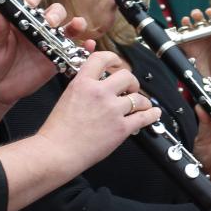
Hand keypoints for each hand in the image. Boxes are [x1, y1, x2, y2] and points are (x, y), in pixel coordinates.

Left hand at [0, 0, 91, 141]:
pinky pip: (72, 52)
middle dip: (55, 14)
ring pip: (67, 29)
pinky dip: (83, 47)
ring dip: (75, 24)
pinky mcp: (55, 60)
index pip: (31, 1)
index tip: (31, 2)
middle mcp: (37, 28)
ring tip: (77, 25)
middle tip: (50, 22)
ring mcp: (48, 43)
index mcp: (20, 19)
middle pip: (54, 12)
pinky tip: (88, 45)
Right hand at [35, 51, 157, 167]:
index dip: (113, 58)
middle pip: (126, 76)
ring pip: (138, 98)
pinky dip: (152, 114)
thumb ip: (83, 87)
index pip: (102, 58)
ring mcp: (112, 110)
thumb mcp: (67, 98)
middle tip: (130, 88)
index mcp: (83, 83)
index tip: (117, 63)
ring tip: (141, 105)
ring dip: (142, 101)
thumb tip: (96, 83)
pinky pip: (144, 117)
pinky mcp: (121, 128)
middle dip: (131, 82)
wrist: (57, 152)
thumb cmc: (58, 131)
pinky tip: (153, 113)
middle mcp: (99, 93)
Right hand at [180, 7, 210, 87]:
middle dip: (197, 16)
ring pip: (189, 28)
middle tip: (196, 15)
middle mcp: (205, 36)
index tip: (209, 12)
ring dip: (187, 23)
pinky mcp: (186, 49)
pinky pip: (181, 39)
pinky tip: (180, 32)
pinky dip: (179, 34)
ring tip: (187, 21)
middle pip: (200, 21)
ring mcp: (195, 42)